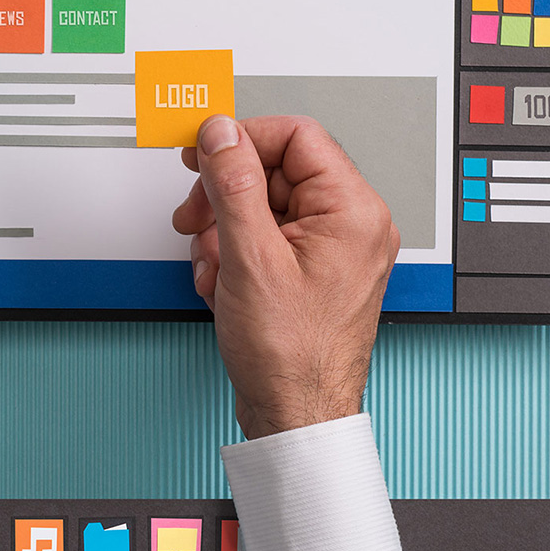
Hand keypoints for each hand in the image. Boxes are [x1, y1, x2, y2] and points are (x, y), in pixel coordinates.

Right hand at [172, 114, 400, 439]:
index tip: (204, 153)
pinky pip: (266, 237)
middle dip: (225, 195)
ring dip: (224, 230)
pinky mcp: (312, 271)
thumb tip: (221, 133)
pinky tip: (224, 283)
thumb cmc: (292, 356)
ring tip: (214, 264)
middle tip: (196, 215)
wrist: (296, 417)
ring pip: (263, 205)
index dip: (242, 140)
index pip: (296, 136)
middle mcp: (352, 225)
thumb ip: (233, 184)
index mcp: (353, 211)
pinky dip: (235, 254)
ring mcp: (332, 250)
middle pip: (274, 170)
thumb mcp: (250, 257)